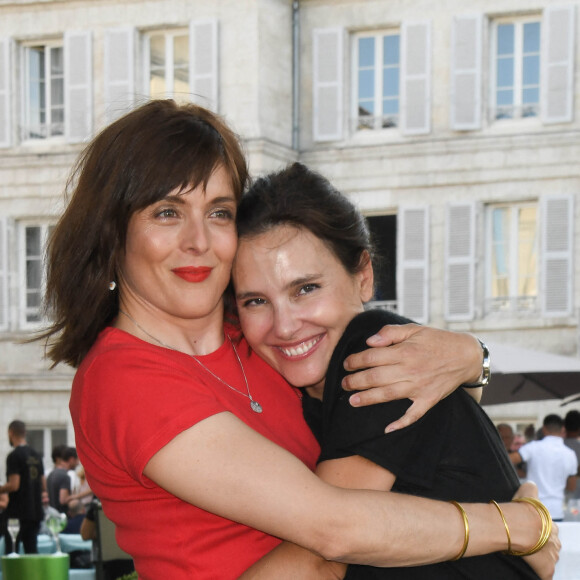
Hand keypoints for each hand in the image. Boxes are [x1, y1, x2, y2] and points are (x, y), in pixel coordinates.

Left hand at [342, 324, 482, 431]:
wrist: (467, 355)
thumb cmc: (438, 340)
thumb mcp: (414, 329)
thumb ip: (390, 333)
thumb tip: (370, 341)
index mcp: (404, 351)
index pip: (371, 357)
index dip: (355, 361)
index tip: (346, 364)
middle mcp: (409, 370)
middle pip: (375, 377)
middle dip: (355, 381)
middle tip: (343, 384)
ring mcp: (419, 387)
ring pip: (387, 395)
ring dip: (368, 399)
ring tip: (352, 401)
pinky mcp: (428, 400)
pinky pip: (413, 415)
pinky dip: (401, 423)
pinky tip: (387, 429)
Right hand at [512, 483, 559, 579]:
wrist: (518, 525)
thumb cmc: (521, 510)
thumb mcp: (526, 492)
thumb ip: (530, 488)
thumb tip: (531, 484)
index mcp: (551, 524)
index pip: (549, 527)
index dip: (538, 527)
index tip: (529, 527)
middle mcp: (555, 540)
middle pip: (551, 543)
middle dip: (542, 543)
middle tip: (527, 541)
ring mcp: (552, 556)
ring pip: (549, 558)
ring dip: (540, 557)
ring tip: (525, 554)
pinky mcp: (547, 569)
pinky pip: (545, 573)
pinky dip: (539, 572)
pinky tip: (530, 568)